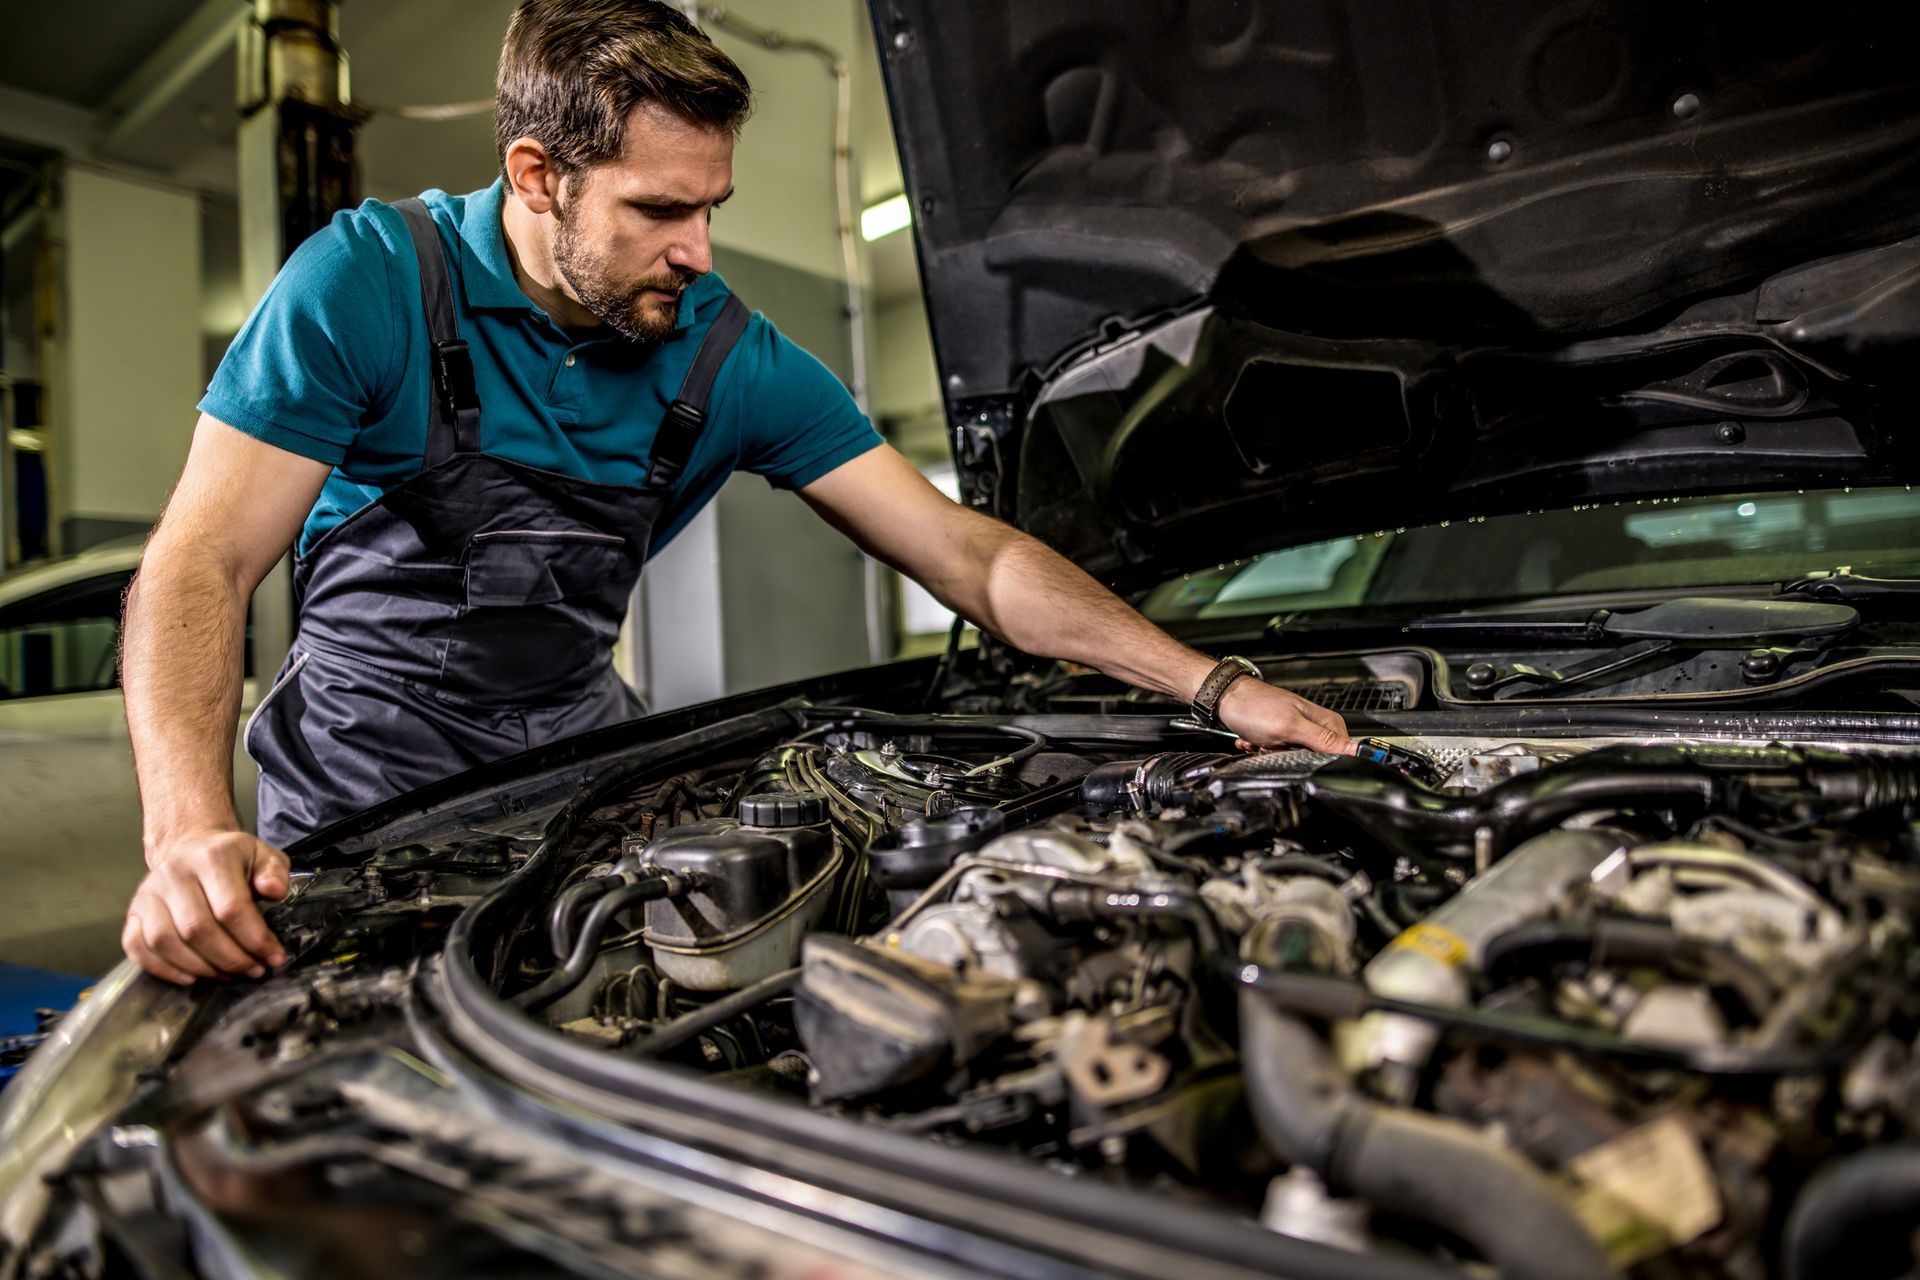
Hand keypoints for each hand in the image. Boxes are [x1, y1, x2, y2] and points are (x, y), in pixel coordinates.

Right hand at [123, 829, 290, 984]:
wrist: (191, 849)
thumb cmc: (232, 860)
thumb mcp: (262, 856)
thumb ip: (275, 872)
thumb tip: (274, 891)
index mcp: (211, 857)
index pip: (231, 908)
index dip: (255, 939)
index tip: (274, 957)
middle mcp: (174, 873)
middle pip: (198, 929)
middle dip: (231, 959)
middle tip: (253, 970)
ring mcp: (148, 893)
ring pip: (166, 942)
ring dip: (200, 968)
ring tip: (228, 974)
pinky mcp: (133, 912)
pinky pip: (137, 947)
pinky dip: (163, 969)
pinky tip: (191, 978)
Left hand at [1218, 679, 1356, 754]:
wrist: (1225, 699)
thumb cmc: (1254, 707)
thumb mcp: (1290, 727)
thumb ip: (1323, 740)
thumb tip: (1357, 751)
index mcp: (1327, 723)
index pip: (1341, 753)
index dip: (1318, 762)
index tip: (1297, 754)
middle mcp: (1316, 726)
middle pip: (1315, 760)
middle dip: (1291, 759)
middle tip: (1275, 746)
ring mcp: (1299, 731)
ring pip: (1295, 759)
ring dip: (1274, 755)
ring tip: (1262, 741)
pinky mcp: (1283, 736)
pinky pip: (1280, 755)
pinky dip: (1264, 750)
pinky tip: (1254, 740)